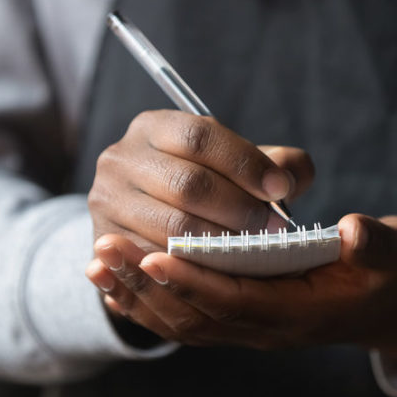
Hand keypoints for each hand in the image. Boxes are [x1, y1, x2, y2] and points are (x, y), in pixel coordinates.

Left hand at [85, 213, 396, 364]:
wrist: (391, 301)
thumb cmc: (392, 271)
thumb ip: (376, 244)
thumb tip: (352, 230)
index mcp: (302, 313)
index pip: (237, 300)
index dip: (195, 280)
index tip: (153, 252)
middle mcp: (268, 329)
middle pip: (196, 313)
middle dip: (148, 284)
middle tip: (103, 249)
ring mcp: (251, 329)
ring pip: (183, 320)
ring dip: (137, 293)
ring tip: (97, 261)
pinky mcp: (241, 318)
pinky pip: (185, 319)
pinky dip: (148, 304)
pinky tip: (115, 284)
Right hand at [88, 110, 313, 252]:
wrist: (147, 222)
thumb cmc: (206, 186)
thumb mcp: (236, 166)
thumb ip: (276, 164)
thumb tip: (290, 179)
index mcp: (155, 127)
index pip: (200, 137)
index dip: (245, 163)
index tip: (280, 189)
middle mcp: (121, 157)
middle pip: (188, 184)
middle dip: (240, 208)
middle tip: (274, 227)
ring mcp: (108, 200)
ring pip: (174, 228)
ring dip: (223, 243)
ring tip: (254, 250)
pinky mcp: (106, 240)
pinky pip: (157, 259)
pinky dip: (196, 267)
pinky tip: (223, 269)